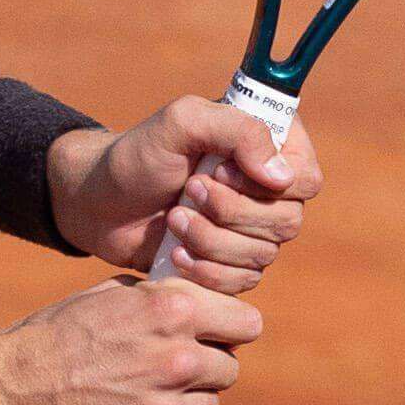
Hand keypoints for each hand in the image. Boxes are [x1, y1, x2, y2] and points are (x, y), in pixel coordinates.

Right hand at [0, 269, 262, 404]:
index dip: (229, 329)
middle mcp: (177, 361)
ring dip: (185, 399)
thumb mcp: (110, 295)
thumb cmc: (56, 337)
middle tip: (164, 368)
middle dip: (204, 365)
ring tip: (139, 394)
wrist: (7, 395)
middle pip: (229, 368)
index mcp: (172, 312)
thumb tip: (206, 303)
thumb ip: (164, 298)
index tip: (214, 336)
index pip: (248, 324)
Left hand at [53, 90, 322, 281]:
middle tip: (189, 191)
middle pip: (287, 222)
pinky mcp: (227, 265)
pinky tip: (175, 254)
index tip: (224, 171)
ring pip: (263, 255)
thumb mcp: (183, 122)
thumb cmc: (139, 155)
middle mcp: (266, 192)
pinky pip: (241, 283)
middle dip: (231, 212)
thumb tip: (281, 176)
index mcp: (267, 150)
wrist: (98, 202)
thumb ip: (237, 131)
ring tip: (173, 219)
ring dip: (212, 239)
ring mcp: (249, 232)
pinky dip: (206, 271)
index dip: (273, 185)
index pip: (306, 178)